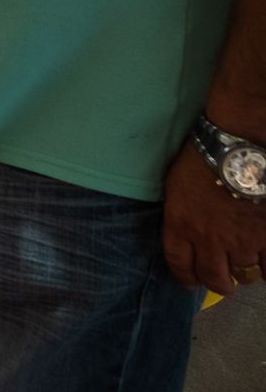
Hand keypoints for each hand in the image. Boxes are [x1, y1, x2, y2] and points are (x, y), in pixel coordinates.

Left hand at [162, 143, 265, 293]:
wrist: (242, 145)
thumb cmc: (206, 154)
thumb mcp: (178, 183)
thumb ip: (182, 212)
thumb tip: (186, 226)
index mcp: (181, 223)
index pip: (179, 263)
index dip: (186, 277)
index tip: (193, 281)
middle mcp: (210, 238)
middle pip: (214, 277)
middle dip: (220, 283)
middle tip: (225, 281)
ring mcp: (243, 240)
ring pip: (246, 273)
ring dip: (247, 270)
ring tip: (249, 263)